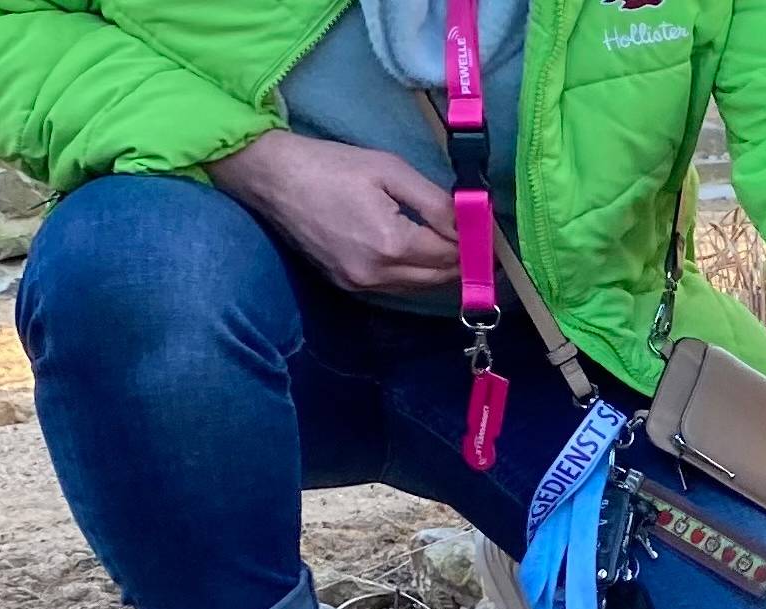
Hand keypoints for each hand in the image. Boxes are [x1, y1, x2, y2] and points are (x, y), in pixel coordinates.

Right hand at [208, 131, 459, 293]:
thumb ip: (435, 202)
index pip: (450, 254)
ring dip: (441, 270)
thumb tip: (472, 222)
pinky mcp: (345, 284)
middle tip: (484, 245)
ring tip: (461, 248)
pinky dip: (414, 273)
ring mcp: (358, 283)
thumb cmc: (331, 165)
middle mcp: (376, 273)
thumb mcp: (390, 170)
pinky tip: (424, 254)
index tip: (493, 235)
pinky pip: (395, 285)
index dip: (476, 244)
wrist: (272, 178)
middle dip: (465, 262)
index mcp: (391, 244)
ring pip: (419, 286)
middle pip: (439, 278)